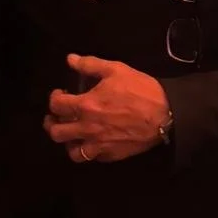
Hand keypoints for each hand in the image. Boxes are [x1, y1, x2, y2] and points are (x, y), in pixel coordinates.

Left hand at [44, 54, 170, 163]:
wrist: (165, 114)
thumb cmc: (140, 90)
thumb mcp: (115, 70)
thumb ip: (89, 65)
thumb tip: (70, 59)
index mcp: (86, 106)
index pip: (56, 105)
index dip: (54, 98)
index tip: (60, 94)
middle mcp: (87, 128)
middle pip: (57, 133)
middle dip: (52, 123)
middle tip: (58, 117)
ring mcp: (99, 144)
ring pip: (71, 152)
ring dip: (68, 142)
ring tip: (72, 134)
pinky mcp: (111, 155)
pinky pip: (92, 158)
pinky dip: (88, 150)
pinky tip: (92, 142)